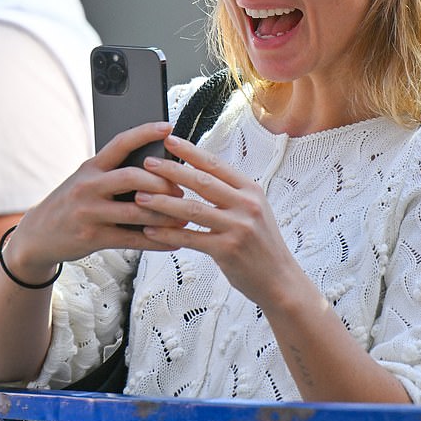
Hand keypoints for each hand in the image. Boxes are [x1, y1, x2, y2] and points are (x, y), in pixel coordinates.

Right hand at [3, 122, 186, 279]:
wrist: (37, 234)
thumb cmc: (69, 204)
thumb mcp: (85, 181)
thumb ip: (112, 173)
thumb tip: (155, 168)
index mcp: (91, 167)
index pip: (120, 143)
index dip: (145, 132)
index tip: (168, 127)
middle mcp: (89, 186)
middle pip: (133, 176)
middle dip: (163, 183)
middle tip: (181, 190)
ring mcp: (90, 212)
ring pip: (137, 211)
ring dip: (165, 215)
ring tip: (184, 217)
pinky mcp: (93, 237)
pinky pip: (133, 239)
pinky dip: (157, 241)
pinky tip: (173, 240)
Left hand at [134, 133, 299, 307]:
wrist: (280, 279)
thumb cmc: (262, 245)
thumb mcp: (255, 210)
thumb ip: (231, 194)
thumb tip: (200, 173)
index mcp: (251, 190)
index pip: (216, 165)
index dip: (190, 151)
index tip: (170, 140)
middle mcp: (246, 205)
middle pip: (202, 182)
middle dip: (171, 171)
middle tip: (148, 164)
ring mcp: (237, 227)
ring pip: (192, 209)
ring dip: (163, 202)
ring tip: (140, 197)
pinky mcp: (227, 250)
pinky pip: (190, 238)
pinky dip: (168, 234)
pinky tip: (150, 230)